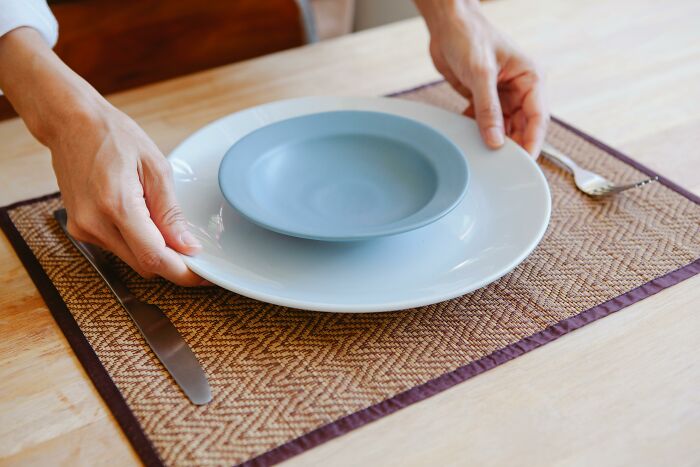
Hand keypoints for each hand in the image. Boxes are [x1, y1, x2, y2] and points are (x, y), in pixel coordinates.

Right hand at [53, 103, 205, 284]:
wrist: (71, 124)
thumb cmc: (113, 136)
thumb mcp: (155, 167)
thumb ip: (171, 212)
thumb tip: (187, 245)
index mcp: (117, 205)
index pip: (155, 257)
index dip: (182, 272)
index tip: (201, 274)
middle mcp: (95, 223)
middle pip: (144, 265)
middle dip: (172, 263)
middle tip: (192, 250)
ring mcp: (83, 228)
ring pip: (131, 260)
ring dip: (154, 252)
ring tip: (163, 222)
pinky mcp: (79, 229)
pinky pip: (117, 249)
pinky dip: (136, 242)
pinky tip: (141, 218)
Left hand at [415, 0, 548, 155]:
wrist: (446, 25)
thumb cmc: (469, 36)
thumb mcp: (480, 74)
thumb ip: (488, 109)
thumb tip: (495, 141)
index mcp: (530, 78)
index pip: (538, 118)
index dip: (532, 142)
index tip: (524, 163)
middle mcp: (520, 89)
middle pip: (522, 127)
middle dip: (513, 146)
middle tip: (500, 166)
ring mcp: (502, 95)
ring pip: (504, 128)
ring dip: (493, 141)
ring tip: (483, 155)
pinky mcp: (484, 99)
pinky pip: (485, 123)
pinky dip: (477, 132)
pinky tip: (468, 138)